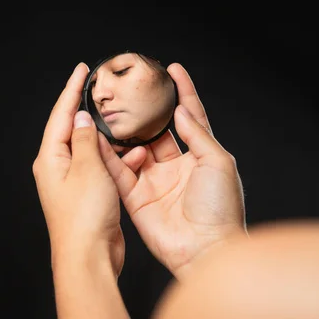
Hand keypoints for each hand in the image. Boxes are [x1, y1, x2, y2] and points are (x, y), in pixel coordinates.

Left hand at [33, 63, 124, 276]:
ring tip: (126, 124)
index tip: (81, 70)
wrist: (88, 256)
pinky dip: (116, 159)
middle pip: (73, 130)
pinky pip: (102, 168)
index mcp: (51, 159)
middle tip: (105, 92)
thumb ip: (85, 140)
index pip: (60, 115)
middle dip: (90, 112)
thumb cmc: (83, 217)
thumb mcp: (88, 169)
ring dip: (109, 138)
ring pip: (91, 150)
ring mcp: (72, 182)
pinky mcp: (88, 194)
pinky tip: (133, 154)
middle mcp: (58, 168)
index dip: (71, 91)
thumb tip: (81, 119)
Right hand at [98, 63, 247, 279]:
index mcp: (199, 158)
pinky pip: (118, 172)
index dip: (181, 93)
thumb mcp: (217, 162)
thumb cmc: (220, 208)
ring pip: (134, 150)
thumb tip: (180, 110)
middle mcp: (174, 168)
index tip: (171, 70)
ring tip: (110, 109)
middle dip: (144, 112)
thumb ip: (197, 133)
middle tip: (129, 91)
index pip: (189, 118)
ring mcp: (153, 182)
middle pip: (155, 132)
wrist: (204, 248)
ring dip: (123, 132)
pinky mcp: (135, 197)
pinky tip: (99, 137)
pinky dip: (108, 156)